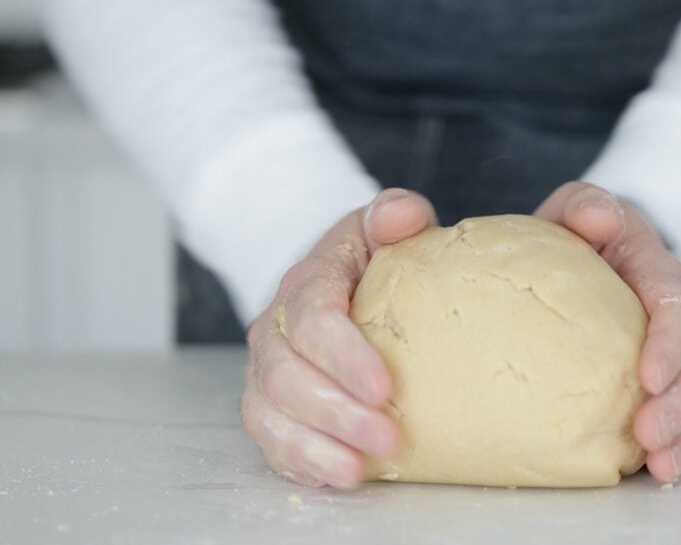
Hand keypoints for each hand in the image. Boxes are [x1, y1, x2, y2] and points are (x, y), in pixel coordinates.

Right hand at [241, 188, 436, 487]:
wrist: (334, 283)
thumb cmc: (367, 259)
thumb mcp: (381, 227)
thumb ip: (395, 215)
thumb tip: (403, 216)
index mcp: (307, 282)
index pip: (313, 318)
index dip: (344, 355)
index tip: (386, 386)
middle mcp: (275, 329)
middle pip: (287, 375)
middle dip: (336, 412)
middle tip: (388, 437)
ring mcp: (265, 371)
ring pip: (270, 414)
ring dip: (315, 445)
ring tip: (360, 469)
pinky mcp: (269, 406)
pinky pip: (271, 440)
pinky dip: (300, 462)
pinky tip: (338, 476)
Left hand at [536, 181, 680, 482]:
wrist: (593, 255)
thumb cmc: (580, 235)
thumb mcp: (575, 208)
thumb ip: (583, 203)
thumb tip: (600, 218)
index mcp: (659, 272)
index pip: (677, 306)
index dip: (670, 343)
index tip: (647, 376)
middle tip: (649, 435)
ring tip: (661, 466)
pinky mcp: (673, 382)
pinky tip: (660, 473)